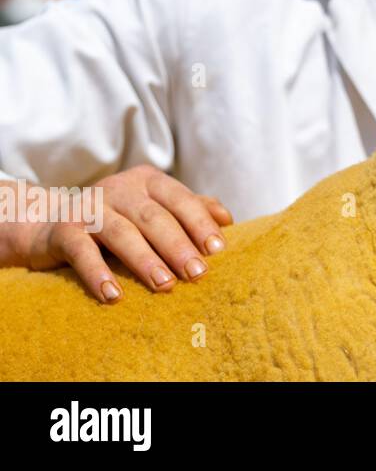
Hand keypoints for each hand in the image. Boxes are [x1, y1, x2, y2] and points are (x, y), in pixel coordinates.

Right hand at [0, 166, 232, 302]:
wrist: (46, 221)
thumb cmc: (115, 218)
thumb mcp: (150, 208)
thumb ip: (187, 209)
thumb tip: (227, 218)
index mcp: (148, 181)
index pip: (180, 199)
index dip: (200, 223)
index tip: (218, 249)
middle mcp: (120, 188)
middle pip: (155, 217)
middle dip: (179, 246)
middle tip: (198, 273)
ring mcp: (90, 207)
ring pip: (122, 233)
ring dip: (146, 261)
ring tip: (166, 285)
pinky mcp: (63, 230)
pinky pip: (82, 252)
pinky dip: (98, 274)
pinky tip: (113, 295)